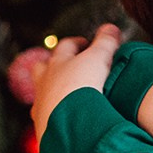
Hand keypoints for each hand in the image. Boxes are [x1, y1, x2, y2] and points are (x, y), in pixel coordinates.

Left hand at [31, 24, 119, 144]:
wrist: (66, 122)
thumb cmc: (80, 86)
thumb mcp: (98, 59)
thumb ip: (106, 43)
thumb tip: (111, 27)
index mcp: (58, 62)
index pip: (66, 46)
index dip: (77, 42)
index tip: (86, 43)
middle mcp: (45, 81)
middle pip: (42, 67)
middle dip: (53, 65)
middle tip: (66, 67)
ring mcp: (41, 104)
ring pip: (41, 94)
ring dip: (51, 92)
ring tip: (65, 97)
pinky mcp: (43, 125)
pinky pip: (45, 118)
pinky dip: (54, 116)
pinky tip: (64, 121)